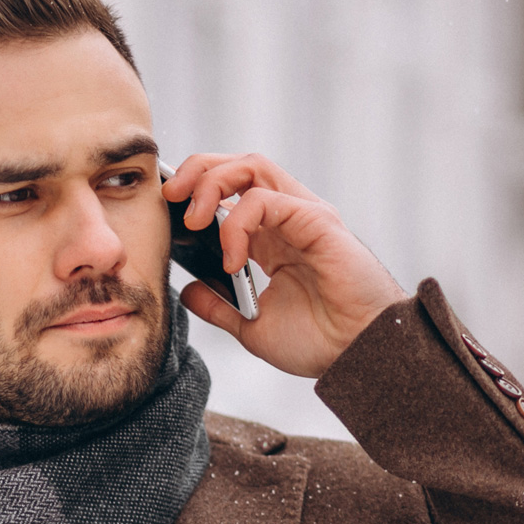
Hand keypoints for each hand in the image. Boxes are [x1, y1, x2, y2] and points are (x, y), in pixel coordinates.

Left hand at [163, 153, 406, 377]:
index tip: (164, 206)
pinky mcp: (318, 222)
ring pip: (252, 168)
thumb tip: (186, 290)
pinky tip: (231, 260)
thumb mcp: (252, 327)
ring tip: (192, 219)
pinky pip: (267, 201)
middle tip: (169, 195)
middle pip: (238, 166)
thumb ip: (219, 307)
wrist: (359, 358)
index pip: (230, 190)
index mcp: (272, 238)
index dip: (195, 188)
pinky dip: (237, 223)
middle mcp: (288, 218)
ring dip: (212, 184)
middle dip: (197, 171)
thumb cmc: (320, 342)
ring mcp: (304, 215)